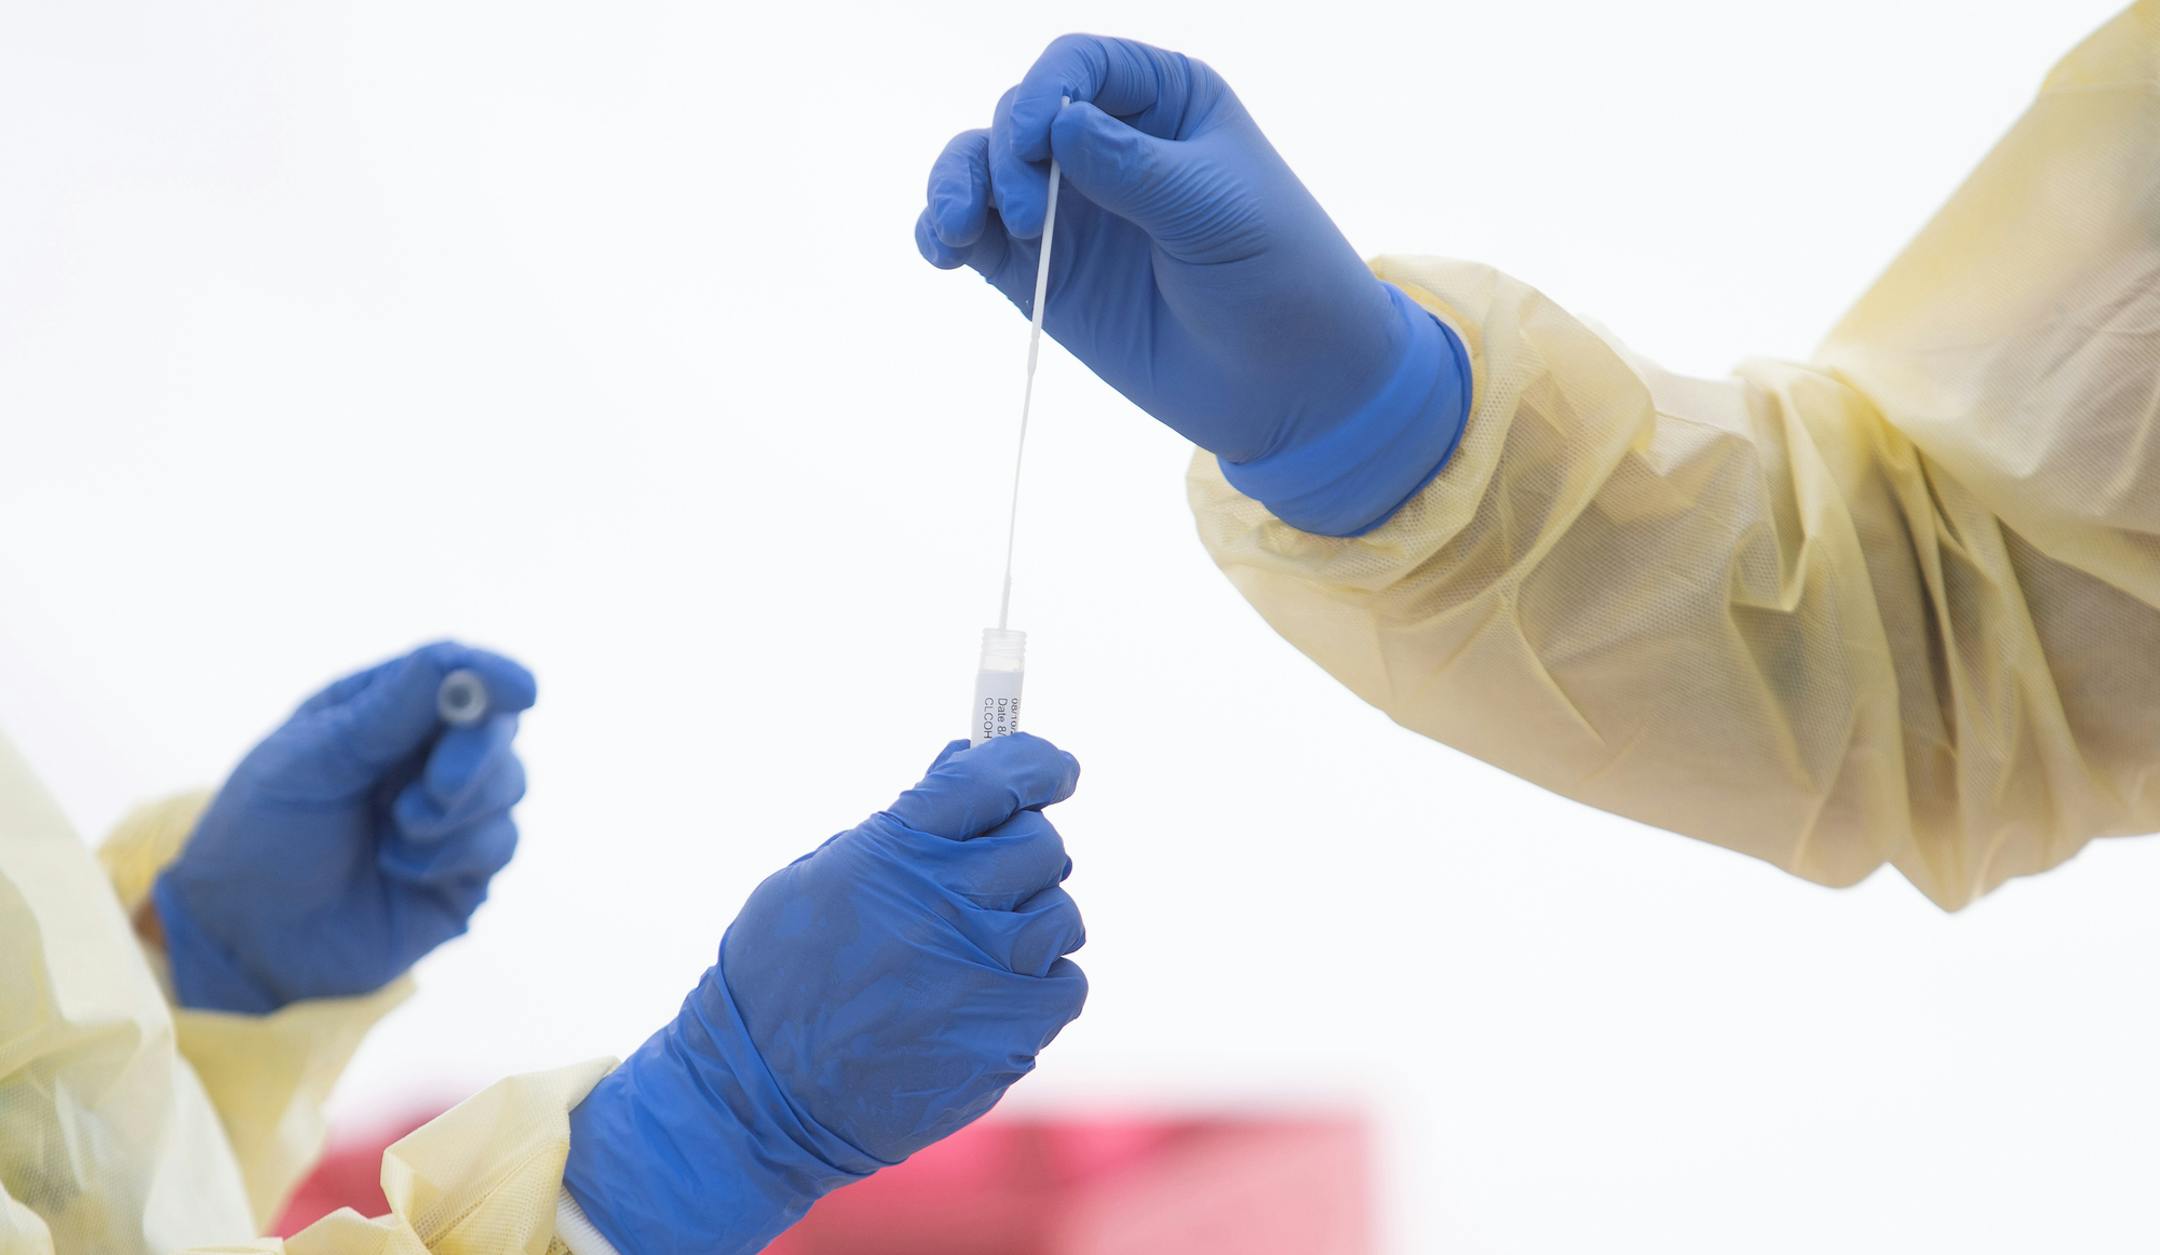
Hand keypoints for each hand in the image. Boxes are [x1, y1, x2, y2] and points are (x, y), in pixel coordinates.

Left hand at [152, 641, 536, 1012]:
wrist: (241, 940)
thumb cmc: (261, 834)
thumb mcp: (313, 758)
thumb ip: (391, 709)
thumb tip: (464, 660)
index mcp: (384, 713)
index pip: (456, 674)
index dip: (492, 677)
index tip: (520, 690)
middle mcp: (425, 757)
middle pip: (496, 729)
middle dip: (474, 755)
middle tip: (439, 788)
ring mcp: (450, 816)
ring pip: (508, 786)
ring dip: (457, 811)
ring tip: (396, 832)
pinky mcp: (465, 873)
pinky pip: (500, 844)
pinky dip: (453, 855)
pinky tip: (399, 869)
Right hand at [563, 734, 1088, 1254]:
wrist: (763, 1097)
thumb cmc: (780, 976)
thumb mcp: (819, 875)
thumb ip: (901, 822)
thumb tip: (964, 761)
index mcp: (898, 849)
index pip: (996, 778)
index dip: (1035, 762)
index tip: (1053, 767)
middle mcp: (951, 903)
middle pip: (1041, 843)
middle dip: (1023, 847)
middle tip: (994, 868)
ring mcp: (987, 972)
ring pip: (1062, 913)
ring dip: (1032, 918)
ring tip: (980, 943)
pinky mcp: (1011, 1034)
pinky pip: (1066, 983)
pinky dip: (1041, 983)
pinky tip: (991, 992)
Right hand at [915, 34, 1469, 534]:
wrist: (1290, 386)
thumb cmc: (1279, 279)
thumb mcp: (1218, 213)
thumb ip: (1136, 169)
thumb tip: (1057, 124)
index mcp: (1164, 102)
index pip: (1079, 65)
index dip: (1043, 91)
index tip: (1035, 141)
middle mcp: (1107, 143)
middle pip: (1019, 115)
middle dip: (1005, 156)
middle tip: (1033, 220)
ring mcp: (1070, 208)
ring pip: (981, 168)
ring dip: (957, 187)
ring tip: (961, 233)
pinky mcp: (1042, 271)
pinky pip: (976, 237)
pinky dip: (944, 234)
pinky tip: (943, 250)